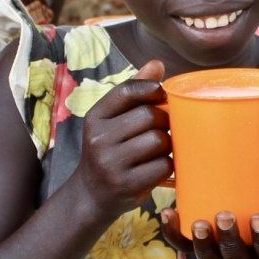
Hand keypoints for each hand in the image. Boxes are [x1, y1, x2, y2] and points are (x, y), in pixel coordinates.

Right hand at [71, 60, 171, 218]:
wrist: (91, 194)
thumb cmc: (109, 150)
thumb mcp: (112, 120)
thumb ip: (133, 92)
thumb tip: (157, 64)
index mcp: (95, 117)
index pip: (127, 91)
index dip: (151, 89)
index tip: (163, 95)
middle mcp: (99, 138)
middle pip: (149, 116)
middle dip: (164, 120)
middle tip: (164, 128)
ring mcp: (112, 163)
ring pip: (159, 140)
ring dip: (167, 144)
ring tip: (160, 148)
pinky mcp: (127, 184)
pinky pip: (163, 165)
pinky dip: (167, 165)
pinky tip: (158, 167)